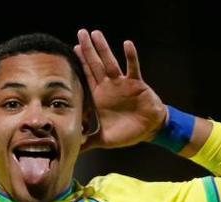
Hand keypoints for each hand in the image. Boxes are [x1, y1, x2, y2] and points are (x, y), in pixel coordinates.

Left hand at [74, 29, 167, 151]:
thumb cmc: (126, 132)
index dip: (80, 64)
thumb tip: (73, 150)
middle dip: (87, 50)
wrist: (149, 129)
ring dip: (103, 49)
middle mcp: (109, 87)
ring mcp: (122, 83)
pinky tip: (126, 44)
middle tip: (80, 33)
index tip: (71, 50)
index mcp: (99, 97)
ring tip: (96, 34)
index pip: (87, 77)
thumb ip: (87, 142)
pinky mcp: (137, 84)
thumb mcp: (104, 139)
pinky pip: (133, 68)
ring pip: (110, 63)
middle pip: (95, 65)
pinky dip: (131, 56)